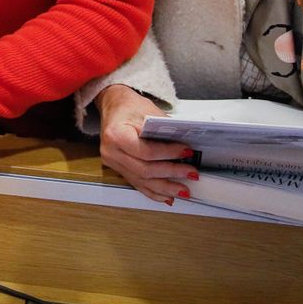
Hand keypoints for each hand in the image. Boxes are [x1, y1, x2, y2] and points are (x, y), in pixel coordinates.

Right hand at [96, 84, 194, 204]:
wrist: (113, 106)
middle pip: (145, 170)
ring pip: (142, 181)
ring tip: (184, 190)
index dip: (169, 154)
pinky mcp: (118, 169)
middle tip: (191, 172)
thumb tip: (185, 146)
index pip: (146, 151)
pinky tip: (167, 197)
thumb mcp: (148, 111)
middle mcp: (111, 152)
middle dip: (171, 173)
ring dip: (165, 187)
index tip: (187, 152)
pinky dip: (154, 192)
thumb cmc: (129, 107)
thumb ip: (165, 129)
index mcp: (116, 135)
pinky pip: (137, 184)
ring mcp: (113, 163)